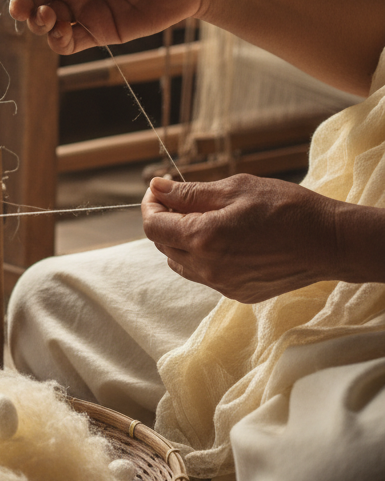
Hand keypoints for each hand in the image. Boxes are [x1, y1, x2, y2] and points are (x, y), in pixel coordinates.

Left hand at [141, 174, 339, 302]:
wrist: (329, 242)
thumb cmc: (285, 208)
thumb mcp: (234, 189)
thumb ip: (190, 193)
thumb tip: (157, 188)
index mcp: (202, 238)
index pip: (152, 226)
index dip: (150, 205)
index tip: (158, 190)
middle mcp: (207, 268)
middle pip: (163, 244)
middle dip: (164, 220)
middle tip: (179, 199)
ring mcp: (222, 285)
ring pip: (180, 262)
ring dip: (180, 240)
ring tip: (202, 218)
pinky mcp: (237, 293)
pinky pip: (204, 275)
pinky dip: (201, 256)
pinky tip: (222, 239)